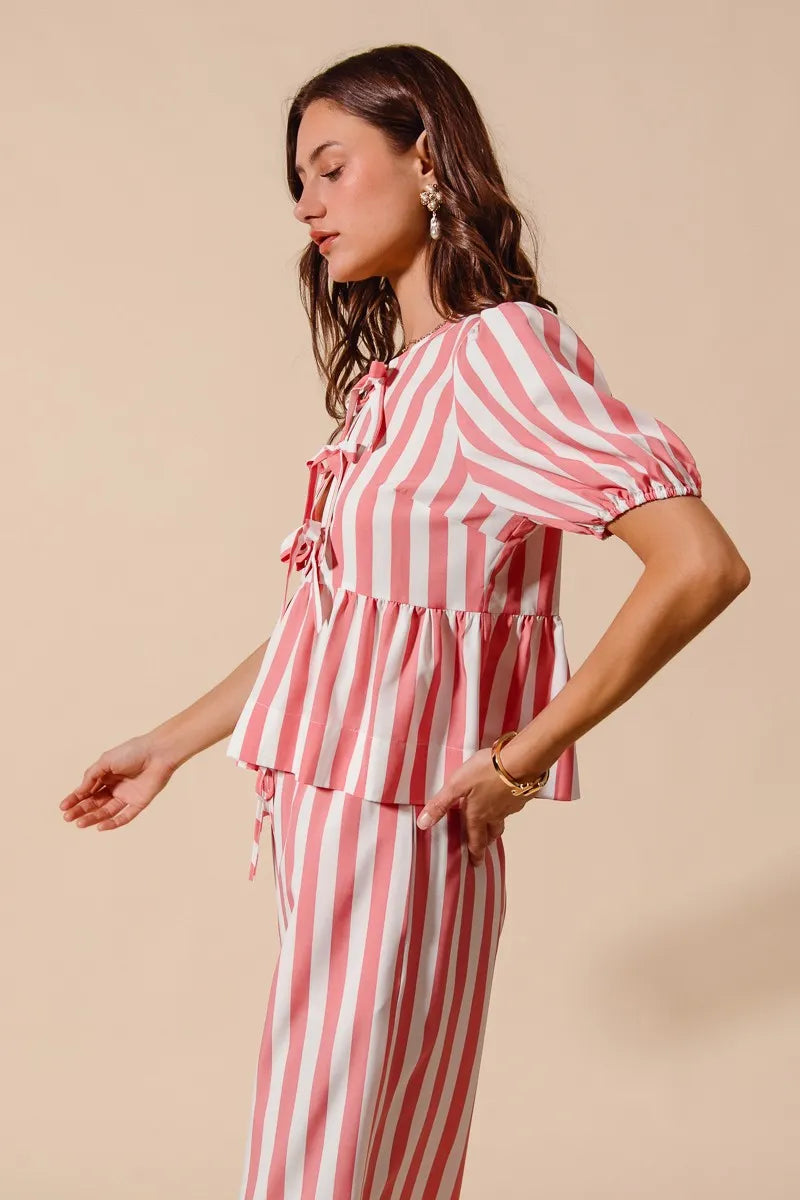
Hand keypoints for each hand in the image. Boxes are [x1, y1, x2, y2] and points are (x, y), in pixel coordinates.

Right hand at [59, 734, 176, 831]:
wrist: (157, 752)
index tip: (63, 807)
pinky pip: (125, 817)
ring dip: (93, 818)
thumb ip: (91, 776)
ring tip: (79, 824)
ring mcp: (127, 796)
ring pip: (107, 811)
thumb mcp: (106, 761)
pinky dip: (113, 823)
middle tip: (67, 817)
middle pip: (95, 802)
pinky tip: (100, 827)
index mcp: (106, 775)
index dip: (75, 798)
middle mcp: (115, 787)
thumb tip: (78, 792)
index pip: (88, 790)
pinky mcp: (139, 803)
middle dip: (80, 810)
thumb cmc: (132, 752)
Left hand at [416, 747, 536, 865]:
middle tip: (484, 845)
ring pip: (503, 819)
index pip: (476, 839)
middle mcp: (496, 814)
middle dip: (487, 840)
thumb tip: (423, 824)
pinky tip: (507, 796)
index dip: (475, 853)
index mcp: (479, 815)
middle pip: (492, 833)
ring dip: (497, 824)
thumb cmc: (487, 771)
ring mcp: (511, 805)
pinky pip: (514, 805)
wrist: (521, 761)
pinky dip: (508, 804)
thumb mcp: (456, 785)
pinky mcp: (523, 794)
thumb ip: (440, 804)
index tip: (476, 864)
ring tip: (494, 822)